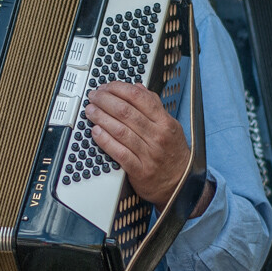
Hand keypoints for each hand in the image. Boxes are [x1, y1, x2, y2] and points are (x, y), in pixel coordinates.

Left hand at [84, 81, 191, 210]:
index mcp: (165, 122)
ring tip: (91, 111)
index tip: (107, 86)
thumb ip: (154, 105)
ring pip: (120, 130)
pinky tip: (96, 132)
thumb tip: (138, 87)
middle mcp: (158, 136)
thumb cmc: (173, 153)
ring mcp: (149, 154)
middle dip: (105, 100)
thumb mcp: (170, 125)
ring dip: (101, 117)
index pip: (139, 97)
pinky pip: (119, 152)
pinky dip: (105, 141)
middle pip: (126, 112)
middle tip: (94, 96)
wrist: (180, 184)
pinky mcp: (140, 170)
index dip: (119, 89)